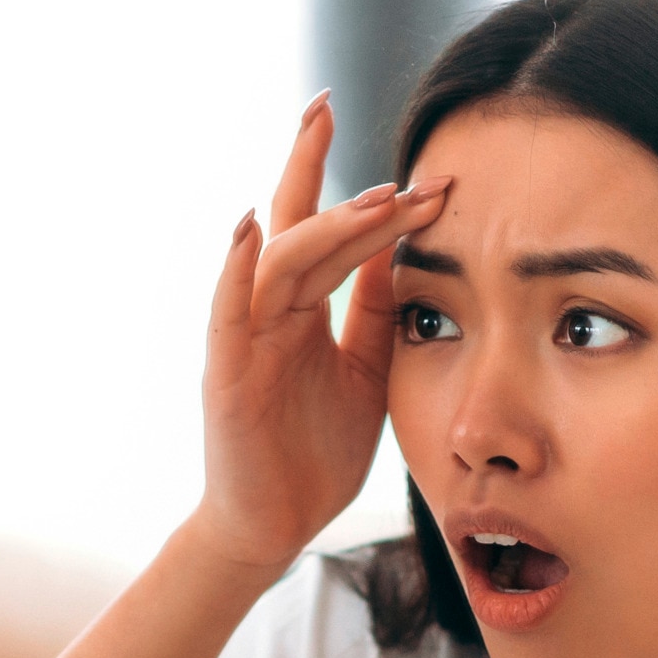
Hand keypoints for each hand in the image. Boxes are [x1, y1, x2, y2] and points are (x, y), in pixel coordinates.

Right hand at [192, 92, 450, 571]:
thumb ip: (376, 313)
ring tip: (371, 200)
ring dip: (322, 223)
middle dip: (329, 177)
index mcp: (303, 311)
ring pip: (280, 262)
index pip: (334, 235)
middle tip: (361, 131)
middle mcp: (269, 312)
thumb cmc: (313, 454)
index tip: (430, 172)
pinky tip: (249, 227)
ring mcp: (245, 340)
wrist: (274, 527)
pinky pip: (227, 312)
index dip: (375, 200)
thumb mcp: (366, 372)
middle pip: (299, 227)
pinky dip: (236, 268)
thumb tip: (402, 249)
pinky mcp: (227, 375)